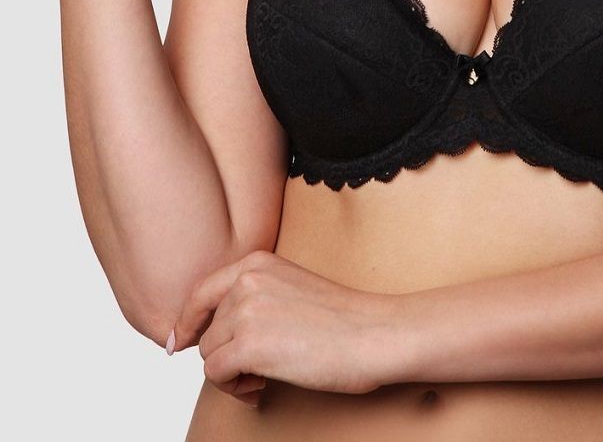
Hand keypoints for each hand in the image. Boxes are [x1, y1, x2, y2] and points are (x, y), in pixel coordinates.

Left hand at [169, 250, 404, 402]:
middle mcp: (246, 281)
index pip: (202, 292)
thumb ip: (254, 297)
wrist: (372, 334)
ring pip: (208, 355)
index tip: (181, 342)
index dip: (188, 321)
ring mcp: (246, 311)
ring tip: (262, 379)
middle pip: (208, 330)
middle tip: (255, 371)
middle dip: (226, 354)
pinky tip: (259, 388)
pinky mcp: (249, 345)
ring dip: (230, 375)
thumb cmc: (342, 319)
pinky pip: (216, 375)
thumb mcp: (290, 288)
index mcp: (257, 262)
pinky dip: (233, 388)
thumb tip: (209, 333)